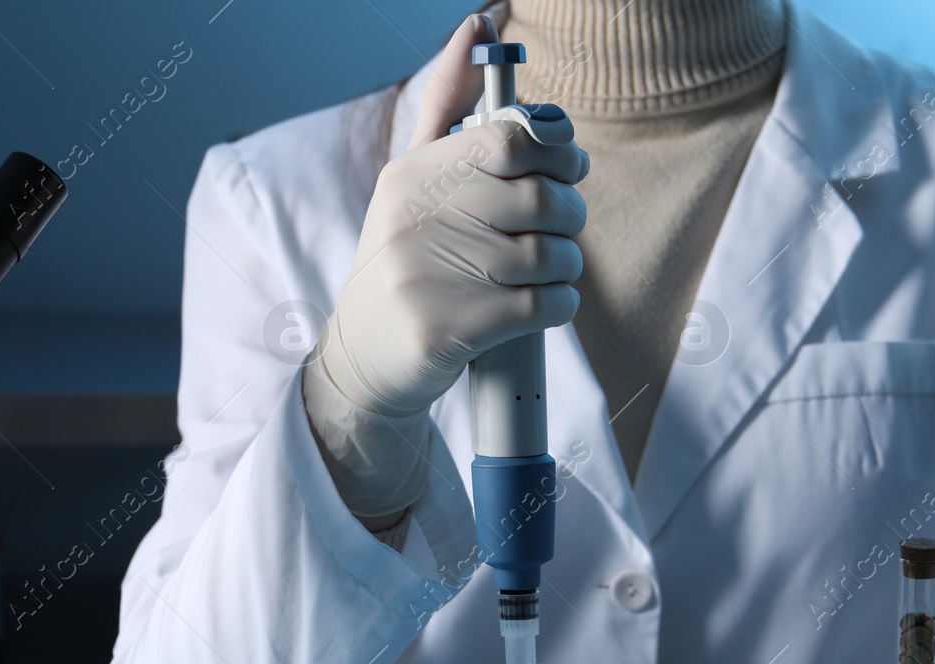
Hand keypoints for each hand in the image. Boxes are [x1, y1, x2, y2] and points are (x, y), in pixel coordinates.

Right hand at [313, 13, 589, 418]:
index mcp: (413, 175)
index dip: (559, 150)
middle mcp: (414, 219)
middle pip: (542, 200)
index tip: (567, 167)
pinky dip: (559, 306)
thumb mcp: (412, 181)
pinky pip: (543, 306)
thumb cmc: (403, 261)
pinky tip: (543, 307)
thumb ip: (448, 105)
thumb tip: (480, 20)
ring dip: (567, 268)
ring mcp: (427, 276)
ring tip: (551, 273)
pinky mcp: (448, 328)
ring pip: (550, 257)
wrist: (363, 359)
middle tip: (563, 229)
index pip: (512, 140)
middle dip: (571, 216)